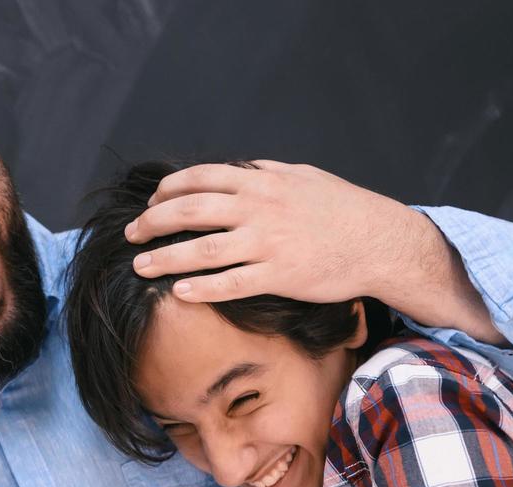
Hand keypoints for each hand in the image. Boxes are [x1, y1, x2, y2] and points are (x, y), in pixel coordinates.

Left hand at [125, 161, 498, 340]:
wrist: (381, 241)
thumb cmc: (342, 208)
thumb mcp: (302, 176)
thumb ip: (266, 172)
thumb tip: (238, 168)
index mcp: (262, 182)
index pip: (201, 179)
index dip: (168, 190)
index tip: (151, 201)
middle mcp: (259, 209)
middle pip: (190, 211)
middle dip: (153, 222)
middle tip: (131, 235)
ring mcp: (268, 243)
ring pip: (203, 250)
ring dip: (165, 258)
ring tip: (139, 266)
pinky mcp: (280, 276)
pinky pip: (231, 283)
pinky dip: (201, 288)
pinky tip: (179, 292)